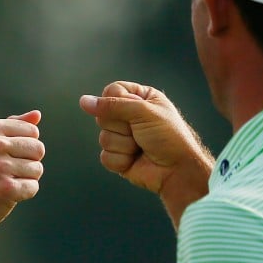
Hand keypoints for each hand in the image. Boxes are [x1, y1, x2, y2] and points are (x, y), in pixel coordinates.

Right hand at [0, 110, 44, 236]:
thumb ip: (13, 126)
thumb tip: (37, 114)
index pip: (33, 131)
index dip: (25, 146)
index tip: (6, 156)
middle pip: (38, 149)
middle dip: (28, 162)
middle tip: (6, 172)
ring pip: (37, 169)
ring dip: (25, 179)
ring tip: (3, 183)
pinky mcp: (5, 188)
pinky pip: (33, 187)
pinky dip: (24, 193)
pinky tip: (6, 195)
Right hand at [80, 83, 211, 227]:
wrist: (178, 170)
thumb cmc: (169, 138)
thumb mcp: (144, 113)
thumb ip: (113, 105)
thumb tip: (84, 101)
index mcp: (140, 98)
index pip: (112, 91)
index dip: (116, 102)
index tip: (133, 112)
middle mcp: (130, 116)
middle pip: (103, 115)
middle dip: (121, 127)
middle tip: (139, 131)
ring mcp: (123, 137)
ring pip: (103, 137)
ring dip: (124, 145)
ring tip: (141, 147)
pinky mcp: (119, 156)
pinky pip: (105, 156)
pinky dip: (121, 160)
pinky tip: (135, 160)